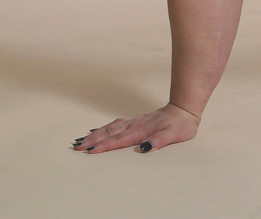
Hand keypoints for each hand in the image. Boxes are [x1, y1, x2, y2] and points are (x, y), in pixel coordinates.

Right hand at [72, 103, 200, 153]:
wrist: (184, 110)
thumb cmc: (180, 124)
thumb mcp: (174, 134)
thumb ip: (159, 141)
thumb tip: (145, 148)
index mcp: (141, 130)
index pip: (119, 140)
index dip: (105, 146)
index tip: (90, 151)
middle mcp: (134, 125)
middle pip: (109, 132)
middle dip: (92, 140)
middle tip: (77, 147)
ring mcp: (134, 122)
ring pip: (110, 128)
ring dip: (95, 134)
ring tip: (81, 140)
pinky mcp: (135, 121)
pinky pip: (115, 125)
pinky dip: (103, 129)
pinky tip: (97, 131)